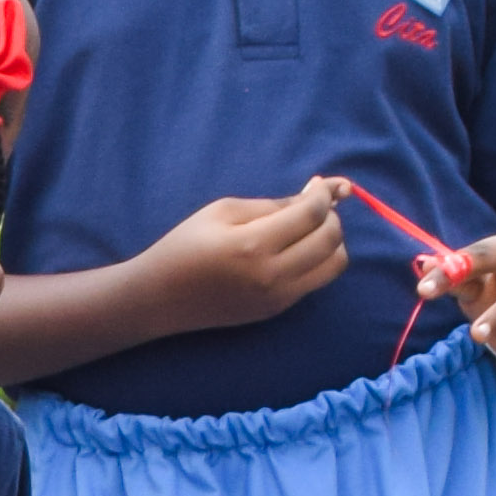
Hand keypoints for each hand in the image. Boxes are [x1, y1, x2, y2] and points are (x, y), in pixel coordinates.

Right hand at [145, 186, 350, 330]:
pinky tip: (296, 249)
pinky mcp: (277, 310)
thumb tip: (317, 194)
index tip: (320, 184)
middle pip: (331, 240)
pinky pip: (316, 281)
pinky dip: (317, 260)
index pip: (311, 215)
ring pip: (334, 265)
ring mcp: (277, 298)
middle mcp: (272, 275)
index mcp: (253, 245)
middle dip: (331, 216)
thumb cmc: (186, 246)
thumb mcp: (223, 211)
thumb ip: (273, 203)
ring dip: (332, 242)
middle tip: (315, 206)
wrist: (161, 298)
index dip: (323, 194)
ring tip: (309, 230)